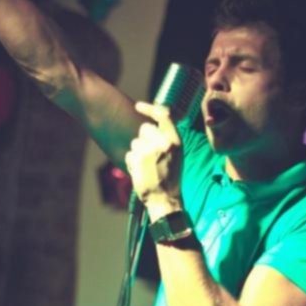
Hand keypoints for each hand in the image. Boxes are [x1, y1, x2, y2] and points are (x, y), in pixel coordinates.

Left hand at [125, 101, 183, 216]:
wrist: (165, 199)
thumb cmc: (170, 178)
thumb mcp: (176, 155)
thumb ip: (165, 138)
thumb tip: (149, 126)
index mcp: (176, 140)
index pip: (163, 115)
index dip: (149, 108)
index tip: (138, 106)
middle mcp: (163, 142)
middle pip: (144, 128)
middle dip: (143, 139)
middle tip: (150, 155)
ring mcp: (149, 150)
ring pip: (135, 142)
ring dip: (138, 153)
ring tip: (148, 167)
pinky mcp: (137, 159)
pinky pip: (129, 154)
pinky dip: (132, 163)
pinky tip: (141, 172)